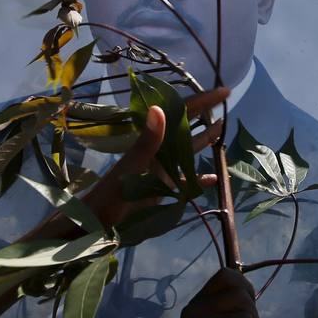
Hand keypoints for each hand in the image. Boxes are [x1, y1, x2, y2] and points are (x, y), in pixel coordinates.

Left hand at [29, 88, 229, 242]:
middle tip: (226, 102)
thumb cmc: (108, 197)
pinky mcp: (162, 190)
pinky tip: (215, 178)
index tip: (223, 90)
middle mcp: (156, 152)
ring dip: (204, 141)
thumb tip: (160, 109)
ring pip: (187, 151)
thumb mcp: (129, 168)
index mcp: (148, 142)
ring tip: (223, 129)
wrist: (91, 227)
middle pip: (185, 128)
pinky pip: (186, 181)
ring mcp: (160, 170)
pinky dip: (200, 179)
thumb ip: (146, 142)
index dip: (201, 100)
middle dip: (204, 114)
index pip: (178, 114)